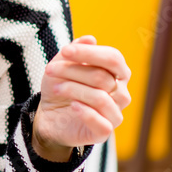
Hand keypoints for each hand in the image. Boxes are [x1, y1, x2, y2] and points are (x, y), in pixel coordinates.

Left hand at [33, 35, 131, 161]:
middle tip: (49, 70)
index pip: (113, 58)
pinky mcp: (104, 132)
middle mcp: (121, 93)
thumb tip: (90, 39)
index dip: (90, 53)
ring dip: (72, 89)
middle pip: (102, 77)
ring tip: (54, 88)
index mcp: (117, 73)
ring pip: (100, 98)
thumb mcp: (62, 65)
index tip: (65, 51)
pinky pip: (103, 123)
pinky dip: (85, 112)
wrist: (49, 115)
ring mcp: (115, 113)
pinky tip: (72, 106)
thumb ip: (75, 52)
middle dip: (72, 70)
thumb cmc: (61, 85)